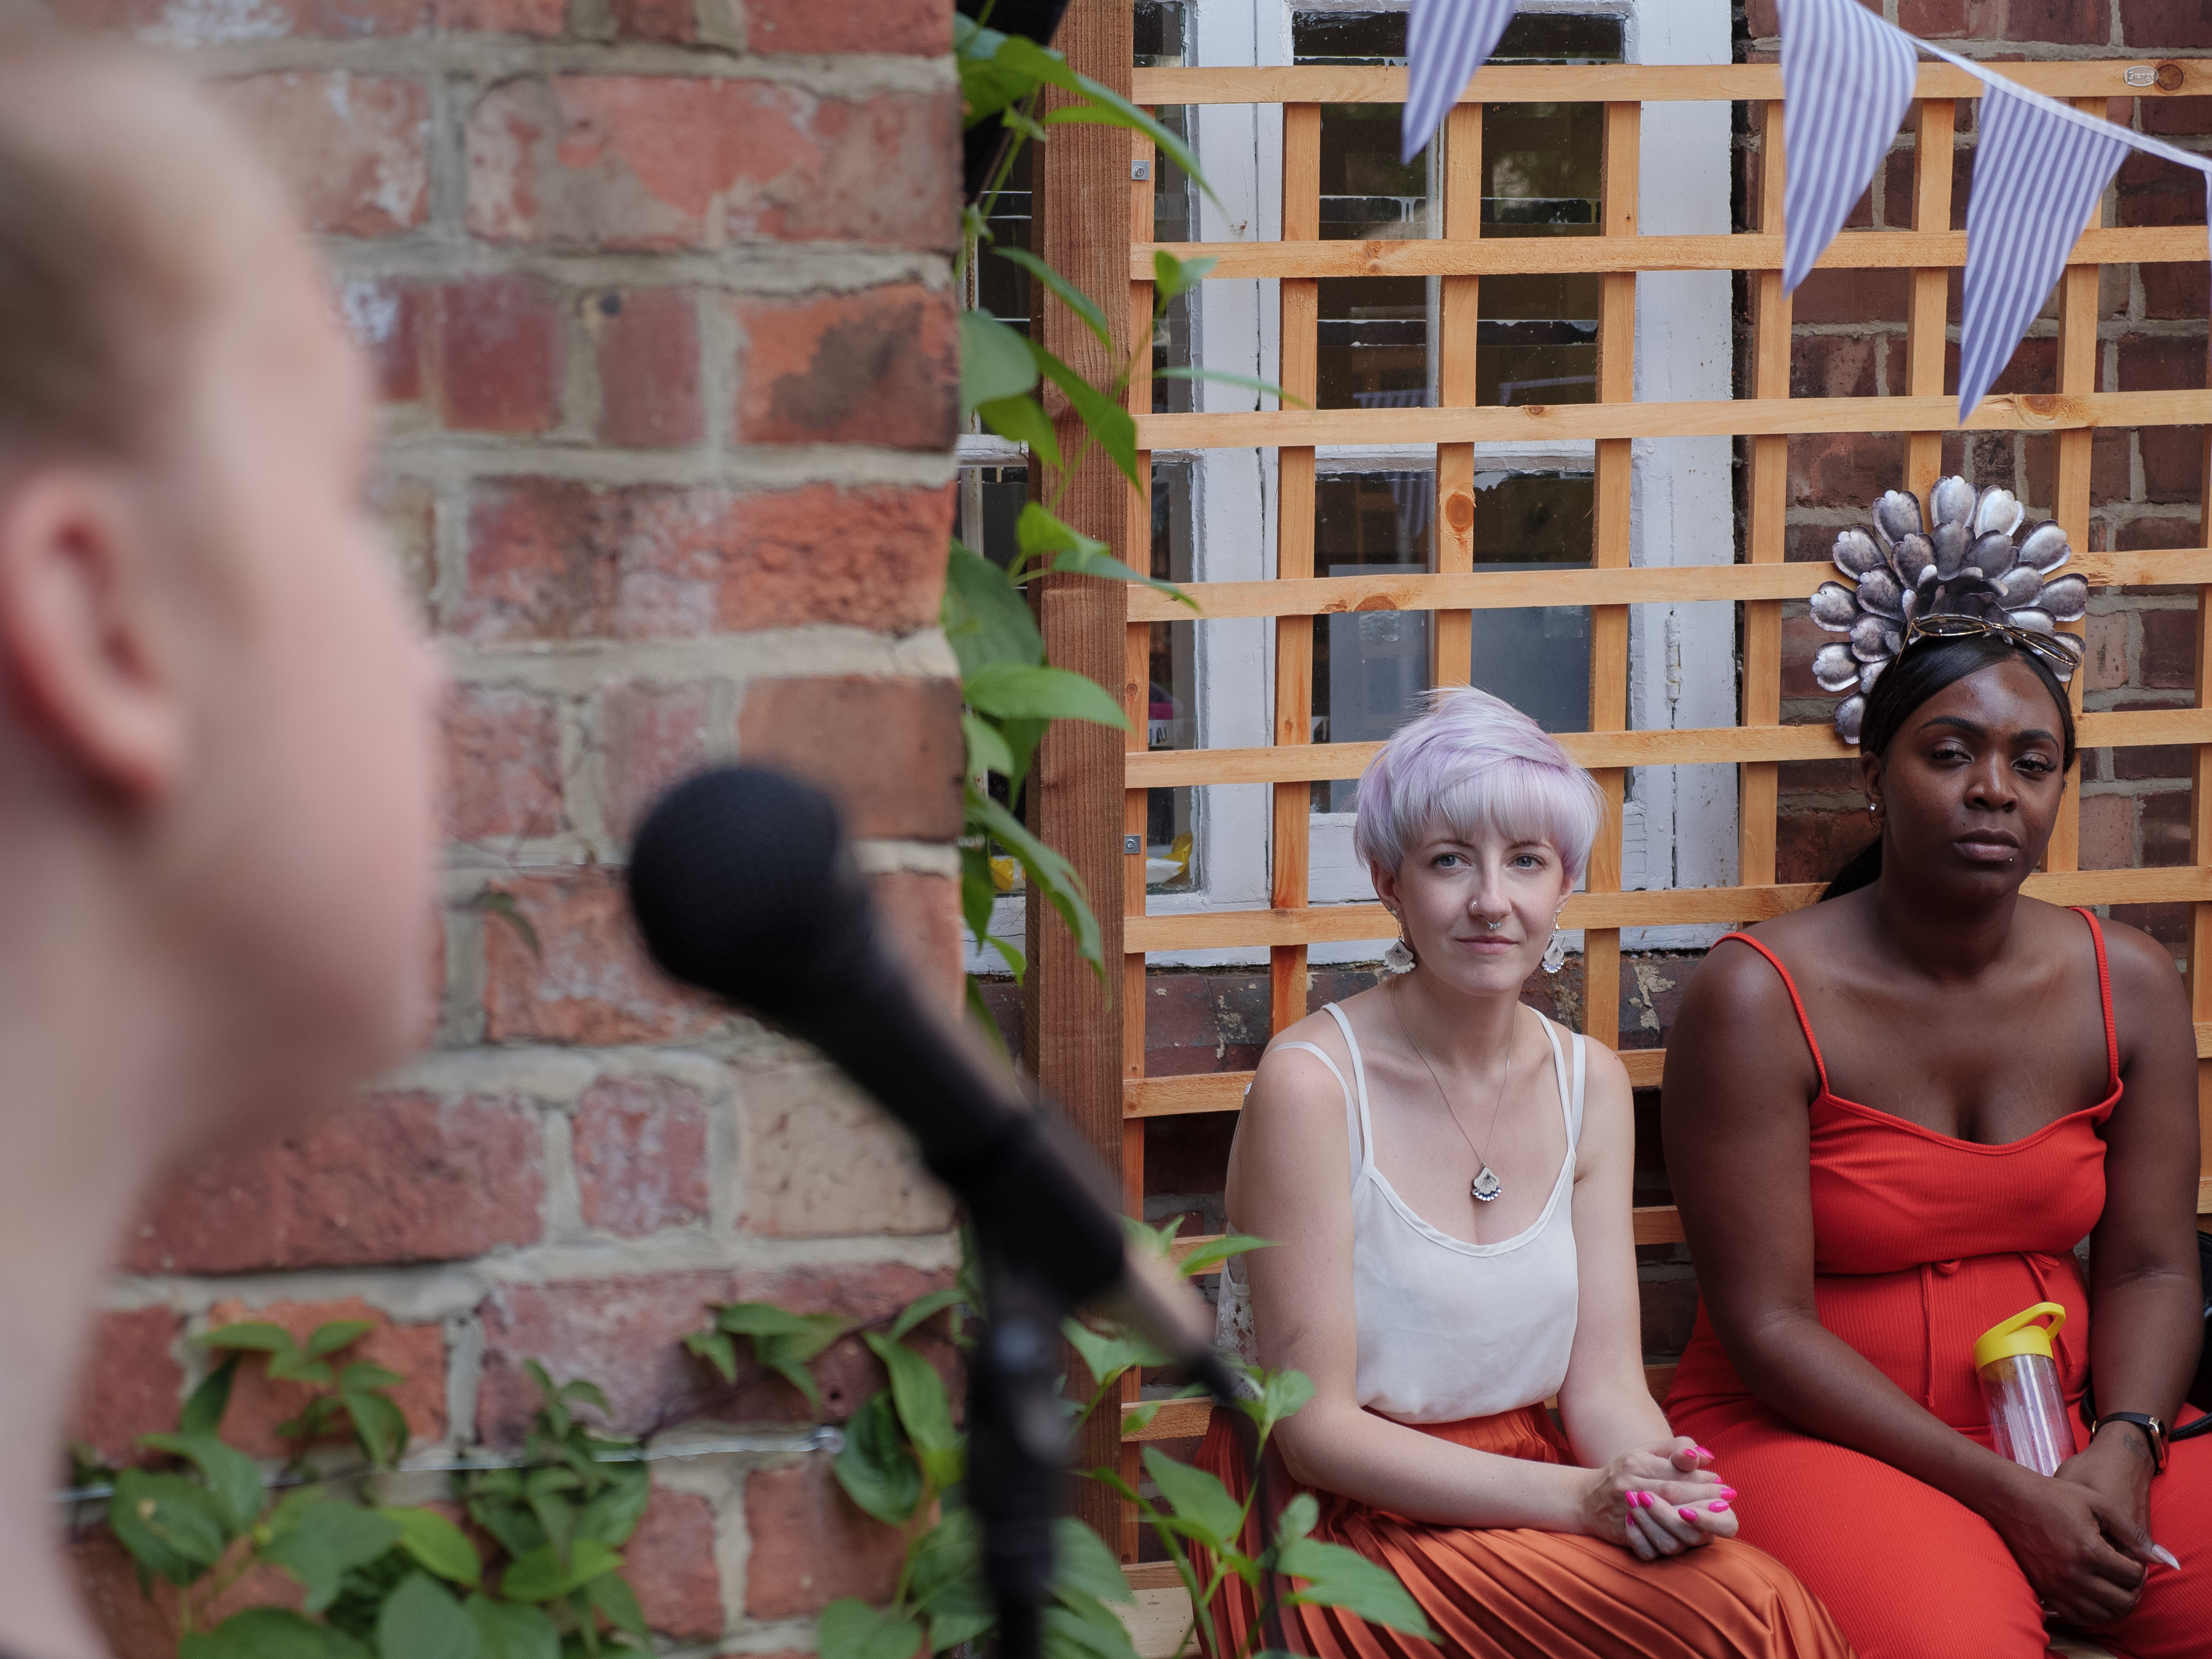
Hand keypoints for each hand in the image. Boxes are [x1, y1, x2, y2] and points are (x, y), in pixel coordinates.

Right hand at [1579, 1437, 1733, 1560]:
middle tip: (1727, 1501)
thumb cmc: (1623, 1472)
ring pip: (1666, 1527)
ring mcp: (1625, 1513)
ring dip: (1692, 1527)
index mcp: (1635, 1463)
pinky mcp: (1623, 1535)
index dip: (1702, 1481)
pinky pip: (1651, 1547)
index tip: (1722, 1484)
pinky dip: (1671, 1546)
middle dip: (1704, 1500)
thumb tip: (1705, 1454)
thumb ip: (1674, 1448)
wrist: (1585, 1499)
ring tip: (1711, 1522)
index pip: (1676, 1474)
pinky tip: (1687, 1540)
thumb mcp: (1644, 1452)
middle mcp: (1628, 1486)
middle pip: (1673, 1496)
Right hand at [1985, 1453, 2152, 1626]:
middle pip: (2123, 1601)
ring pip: (2103, 1615)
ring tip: (2113, 1585)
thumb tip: (2164, 1559)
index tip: (2132, 1557)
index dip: (2140, 1567)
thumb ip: (2133, 1533)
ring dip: (2116, 1604)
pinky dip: (2094, 1612)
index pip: (2133, 1576)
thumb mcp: (2099, 1504)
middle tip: (2127, 1574)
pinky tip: (2094, 1595)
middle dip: (2133, 1589)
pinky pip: (2079, 1618)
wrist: (2011, 1500)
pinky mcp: (2045, 1591)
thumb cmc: (2056, 1497)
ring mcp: (2057, 1586)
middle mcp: (2073, 1574)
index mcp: (2089, 1550)